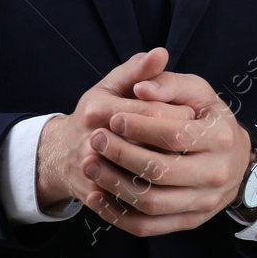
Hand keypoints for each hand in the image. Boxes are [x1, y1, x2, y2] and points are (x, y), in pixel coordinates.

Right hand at [35, 47, 195, 213]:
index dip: (179, 114)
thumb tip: (161, 53)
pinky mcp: (96, 198)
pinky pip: (132, 204)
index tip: (194, 113)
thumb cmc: (97, 113)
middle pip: (150, 148)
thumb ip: (138, 69)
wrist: (62, 154)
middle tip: (194, 142)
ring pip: (144, 180)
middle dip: (177, 146)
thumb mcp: (113, 85)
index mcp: (98, 109)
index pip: (152, 113)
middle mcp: (91, 142)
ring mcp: (93, 174)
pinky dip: (155, 197)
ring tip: (184, 161)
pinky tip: (170, 186)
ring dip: (170, 174)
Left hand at [80, 63, 252, 235]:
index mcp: (221, 137)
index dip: (141, 127)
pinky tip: (96, 196)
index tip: (114, 118)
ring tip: (90, 165)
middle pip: (162, 172)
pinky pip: (148, 226)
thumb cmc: (208, 120)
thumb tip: (141, 88)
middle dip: (123, 155)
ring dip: (115, 186)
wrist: (235, 161)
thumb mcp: (198, 92)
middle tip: (96, 139)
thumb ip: (170, 84)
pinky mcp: (189, 221)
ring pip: (152, 203)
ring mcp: (204, 202)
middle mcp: (216, 174)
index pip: (176, 135)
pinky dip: (118, 215)